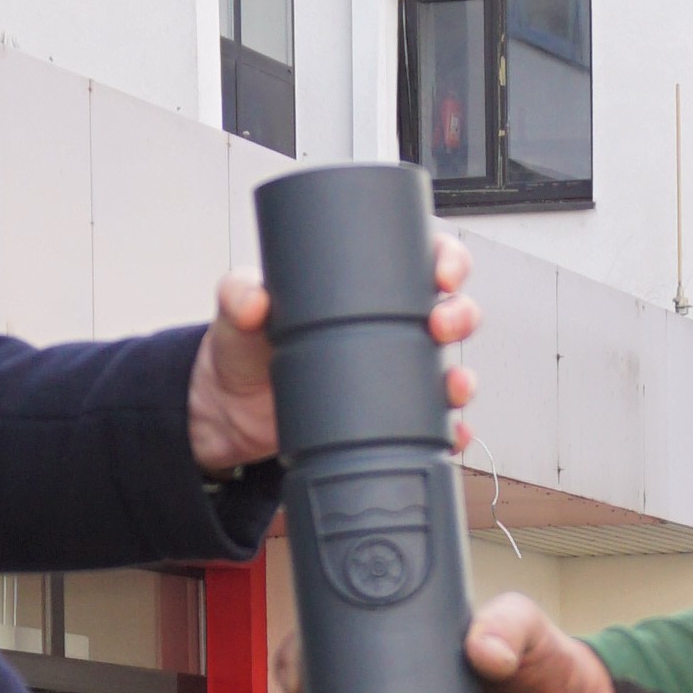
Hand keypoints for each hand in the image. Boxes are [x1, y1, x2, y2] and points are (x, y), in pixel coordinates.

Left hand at [186, 238, 476, 480]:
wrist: (230, 410)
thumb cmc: (243, 347)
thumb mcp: (237, 311)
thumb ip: (240, 294)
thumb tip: (254, 299)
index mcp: (363, 289)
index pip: (419, 259)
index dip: (445, 258)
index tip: (441, 270)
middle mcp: (388, 328)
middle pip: (449, 311)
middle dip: (460, 315)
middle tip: (441, 325)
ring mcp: (392, 374)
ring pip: (448, 368)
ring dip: (462, 377)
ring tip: (454, 386)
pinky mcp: (386, 417)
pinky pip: (430, 423)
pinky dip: (449, 430)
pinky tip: (452, 434)